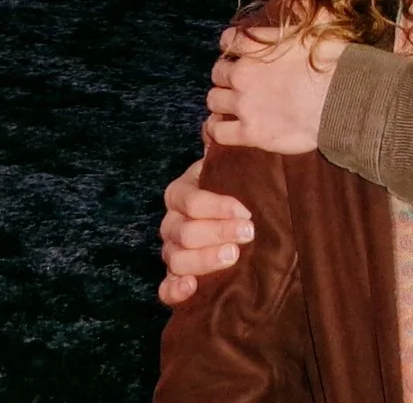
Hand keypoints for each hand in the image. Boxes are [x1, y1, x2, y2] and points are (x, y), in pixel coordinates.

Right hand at [157, 159, 254, 304]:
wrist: (239, 209)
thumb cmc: (235, 184)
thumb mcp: (231, 165)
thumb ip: (225, 150)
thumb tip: (215, 122)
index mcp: (181, 193)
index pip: (191, 201)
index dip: (217, 207)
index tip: (246, 211)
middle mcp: (171, 222)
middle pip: (185, 232)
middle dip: (218, 233)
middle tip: (248, 232)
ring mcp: (171, 249)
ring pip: (176, 259)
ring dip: (205, 259)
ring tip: (233, 256)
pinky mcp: (175, 276)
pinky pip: (165, 288)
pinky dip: (174, 290)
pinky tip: (191, 288)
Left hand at [205, 3, 347, 153]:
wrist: (344, 100)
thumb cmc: (336, 60)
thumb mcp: (322, 20)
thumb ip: (301, 0)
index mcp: (258, 47)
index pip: (229, 40)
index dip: (231, 43)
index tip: (237, 48)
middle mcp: (244, 74)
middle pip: (218, 71)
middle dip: (225, 73)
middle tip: (237, 77)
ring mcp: (244, 104)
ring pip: (213, 100)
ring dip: (220, 99)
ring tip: (229, 102)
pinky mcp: (250, 132)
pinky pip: (218, 132)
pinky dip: (215, 129)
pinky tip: (220, 128)